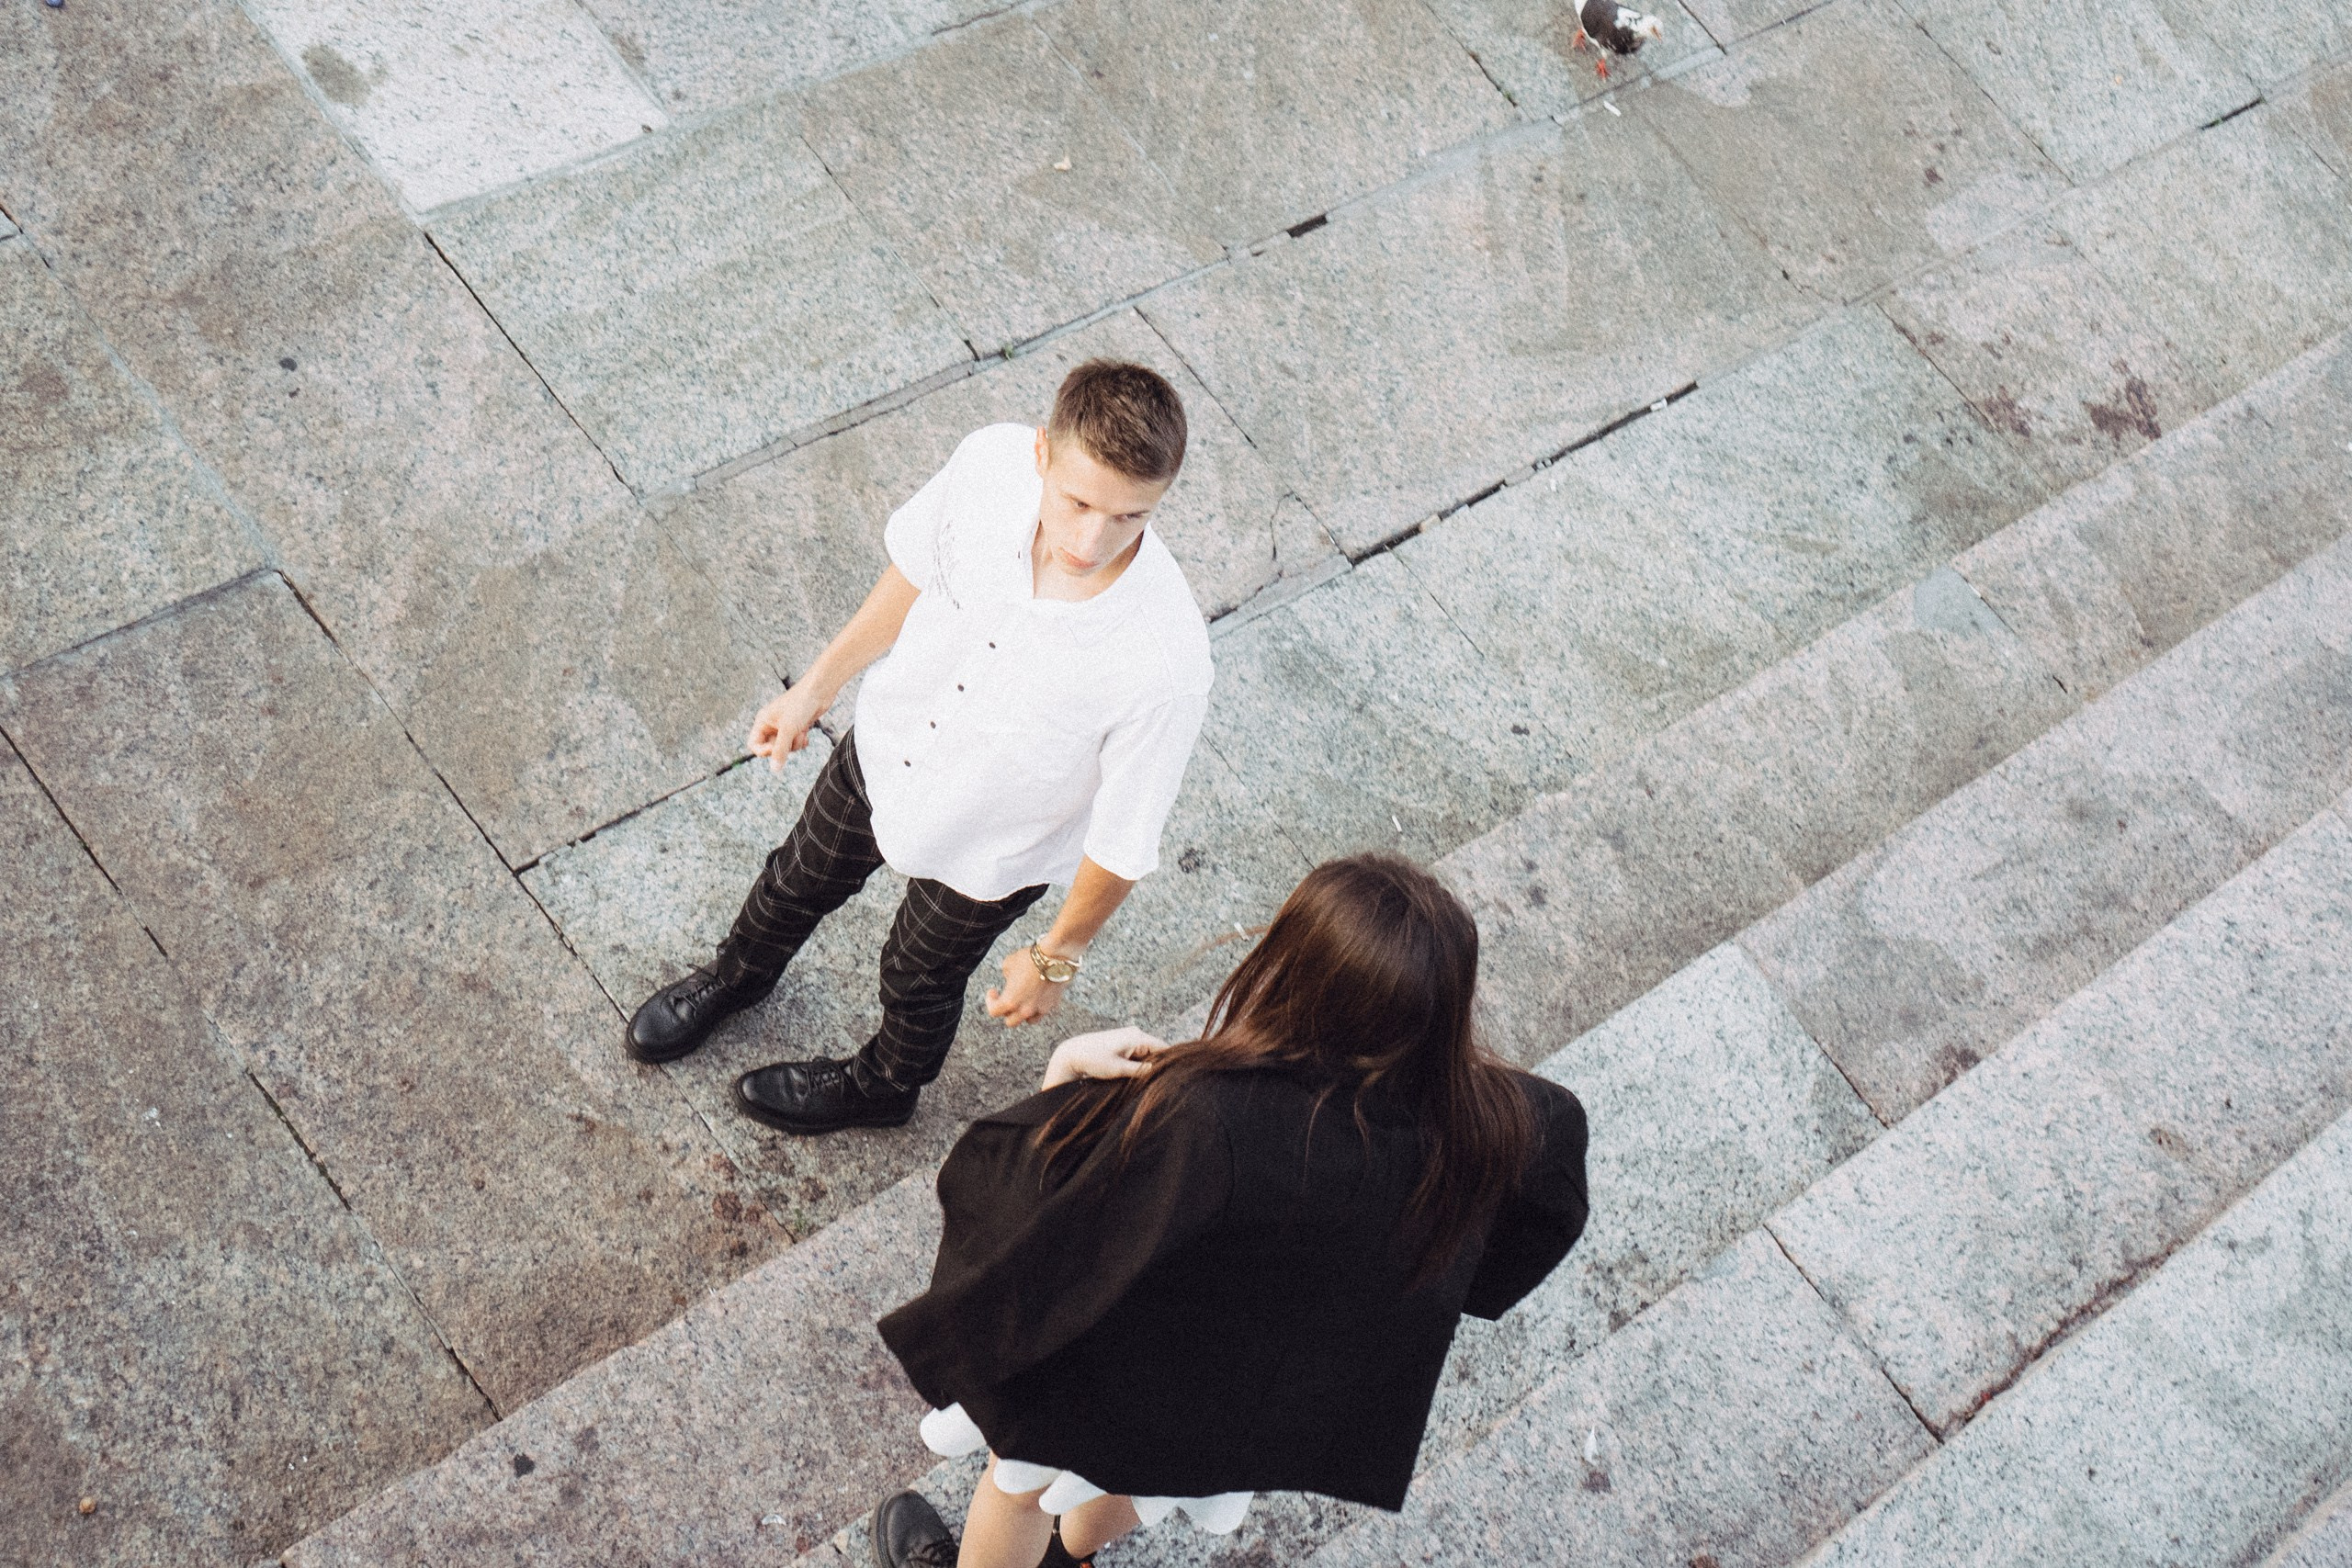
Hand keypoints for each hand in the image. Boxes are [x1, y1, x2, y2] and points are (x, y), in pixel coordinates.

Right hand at [748, 684, 827, 771]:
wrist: (820, 691)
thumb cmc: (801, 704)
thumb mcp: (788, 729)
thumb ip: (780, 750)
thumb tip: (774, 770)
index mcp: (763, 721)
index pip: (754, 745)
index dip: (764, 751)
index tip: (776, 749)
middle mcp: (771, 724)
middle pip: (771, 748)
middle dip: (783, 747)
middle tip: (791, 738)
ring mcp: (784, 726)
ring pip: (785, 747)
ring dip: (794, 744)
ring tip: (801, 731)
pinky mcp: (796, 727)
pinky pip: (795, 743)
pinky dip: (801, 741)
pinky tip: (806, 733)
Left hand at [984, 946, 1069, 1027]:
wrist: (1056, 957)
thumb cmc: (1030, 959)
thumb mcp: (1009, 963)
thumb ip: (1006, 975)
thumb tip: (1011, 978)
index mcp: (1010, 1001)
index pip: (994, 1011)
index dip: (990, 1001)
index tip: (993, 992)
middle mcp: (1025, 1009)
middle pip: (1011, 1021)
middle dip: (1006, 1011)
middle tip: (1006, 999)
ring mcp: (1040, 1009)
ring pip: (1029, 1020)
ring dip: (1023, 1013)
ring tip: (1023, 1001)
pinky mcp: (1053, 1004)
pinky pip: (1042, 1011)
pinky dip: (1038, 1007)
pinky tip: (1036, 996)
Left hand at [1042, 1027, 1169, 1089]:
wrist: (1072, 1053)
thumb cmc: (1093, 1059)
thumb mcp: (1118, 1069)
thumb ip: (1140, 1071)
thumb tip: (1157, 1072)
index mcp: (1137, 1037)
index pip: (1163, 1048)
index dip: (1170, 1061)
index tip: (1173, 1075)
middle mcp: (1135, 1033)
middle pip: (1156, 1050)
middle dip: (1157, 1065)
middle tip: (1159, 1082)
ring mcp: (1129, 1036)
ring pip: (1147, 1053)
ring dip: (1146, 1065)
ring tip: (1144, 1078)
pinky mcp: (1123, 1042)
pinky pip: (1138, 1052)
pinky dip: (1138, 1062)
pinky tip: (1135, 1073)